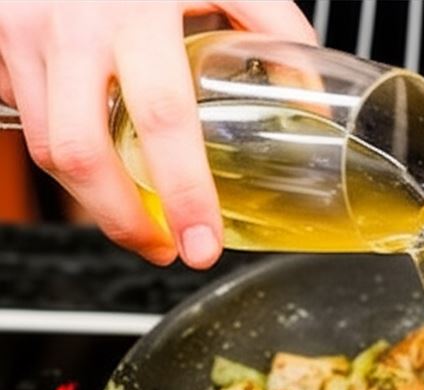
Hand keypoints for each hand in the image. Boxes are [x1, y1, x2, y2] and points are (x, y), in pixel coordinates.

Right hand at [0, 1, 316, 268]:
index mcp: (137, 10)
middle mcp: (73, 26)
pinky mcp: (3, 38)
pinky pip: (30, 116)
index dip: (183, 192)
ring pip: (49, 149)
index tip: (202, 242)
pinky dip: (68, 152)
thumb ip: (274, 26)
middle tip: (169, 251)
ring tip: (142, 222)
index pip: (162, 119)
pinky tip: (104, 165)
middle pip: (82, 155)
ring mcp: (26, 32)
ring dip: (95, 200)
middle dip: (124, 222)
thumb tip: (312, 104)